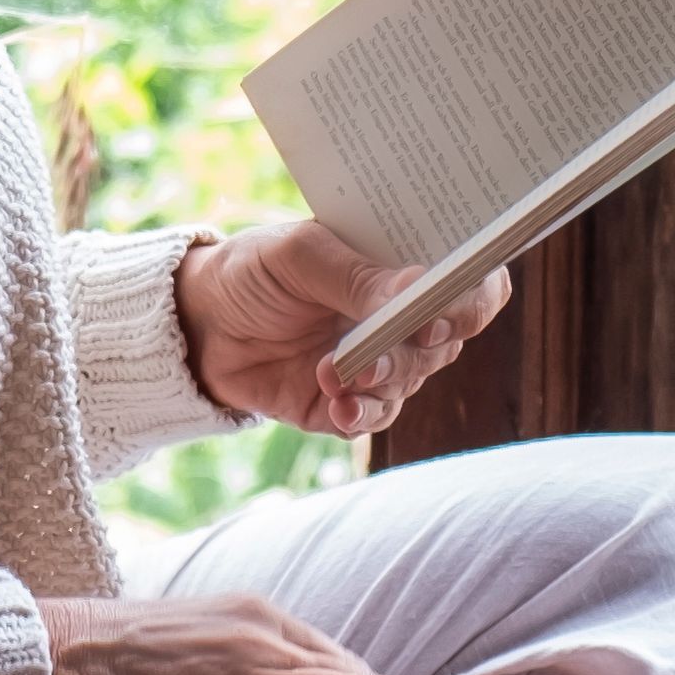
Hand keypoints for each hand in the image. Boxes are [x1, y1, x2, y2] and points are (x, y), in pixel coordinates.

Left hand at [175, 218, 510, 441]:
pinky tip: (336, 402)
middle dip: (421, 344)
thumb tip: (419, 288)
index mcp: (403, 270)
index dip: (473, 299)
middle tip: (393, 340)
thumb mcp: (300, 256)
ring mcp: (379, 366)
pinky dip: (359, 414)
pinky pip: (373, 418)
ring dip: (383, 378)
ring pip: (411, 381)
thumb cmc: (256, 270)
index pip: (472, 285)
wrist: (200, 322)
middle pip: (446, 340)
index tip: (445, 309)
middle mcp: (403, 321)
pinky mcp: (347, 405)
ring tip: (339, 370)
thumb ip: (356, 277)